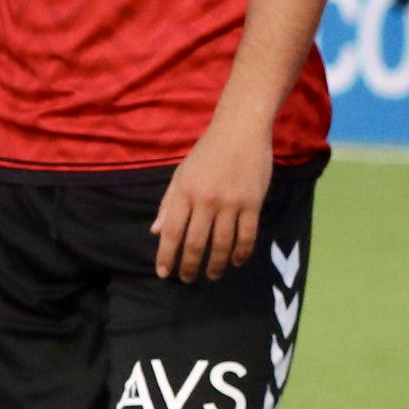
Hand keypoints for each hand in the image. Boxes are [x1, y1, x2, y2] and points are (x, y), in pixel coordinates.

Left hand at [153, 116, 272, 281]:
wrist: (241, 129)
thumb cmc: (208, 151)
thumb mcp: (181, 173)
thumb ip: (168, 203)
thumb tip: (155, 231)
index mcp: (185, 191)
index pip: (171, 231)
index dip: (166, 255)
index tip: (164, 273)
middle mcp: (206, 200)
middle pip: (196, 243)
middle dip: (190, 266)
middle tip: (188, 279)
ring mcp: (231, 202)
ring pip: (223, 244)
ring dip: (216, 265)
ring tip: (212, 275)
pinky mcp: (253, 202)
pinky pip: (247, 235)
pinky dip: (241, 253)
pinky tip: (236, 262)